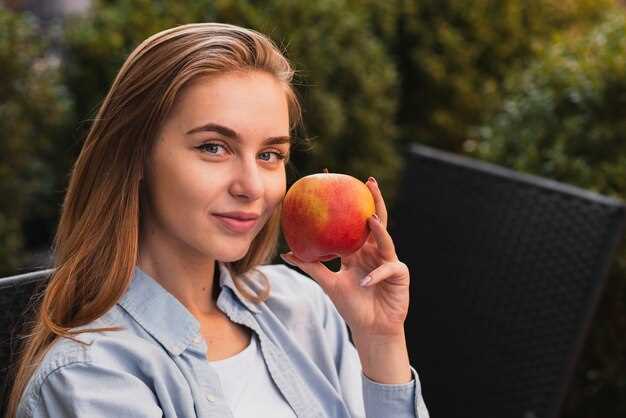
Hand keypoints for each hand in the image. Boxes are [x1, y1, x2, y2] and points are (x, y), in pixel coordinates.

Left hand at [280, 177, 409, 338]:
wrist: (371, 328)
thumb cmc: (351, 305)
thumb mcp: (328, 283)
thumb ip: (311, 266)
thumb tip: (286, 252)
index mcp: (358, 250)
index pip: (353, 220)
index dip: (347, 201)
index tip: (335, 179)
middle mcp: (374, 250)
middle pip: (376, 219)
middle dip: (375, 199)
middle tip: (368, 181)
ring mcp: (388, 260)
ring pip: (385, 239)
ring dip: (379, 230)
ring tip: (370, 219)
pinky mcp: (399, 274)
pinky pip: (386, 269)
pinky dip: (374, 275)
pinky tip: (364, 281)